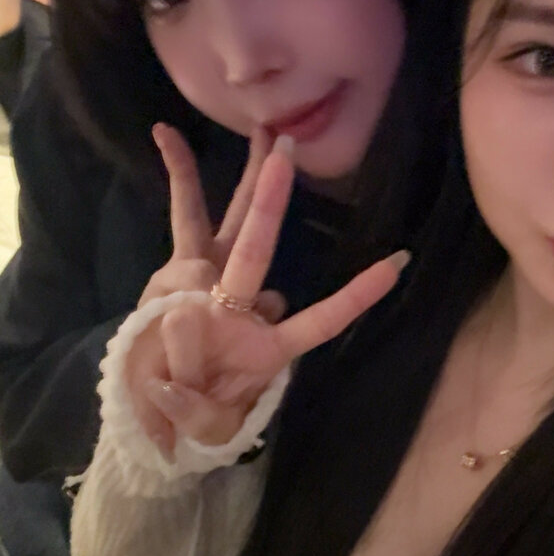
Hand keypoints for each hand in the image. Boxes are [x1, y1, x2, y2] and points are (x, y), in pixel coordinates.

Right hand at [127, 137, 407, 452]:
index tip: (398, 264)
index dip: (356, 297)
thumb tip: (180, 322)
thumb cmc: (192, 414)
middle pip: (256, 244)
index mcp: (265, 345)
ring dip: (212, 206)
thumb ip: (187, 397)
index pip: (319, 320)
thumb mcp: (200, 421)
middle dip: (269, 198)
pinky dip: (175, 184)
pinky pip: (177, 222)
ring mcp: (204, 285)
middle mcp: (238, 302)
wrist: (152, 407)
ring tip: (235, 163)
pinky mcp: (171, 276)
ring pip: (213, 232)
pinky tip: (164, 134)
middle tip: (285, 148)